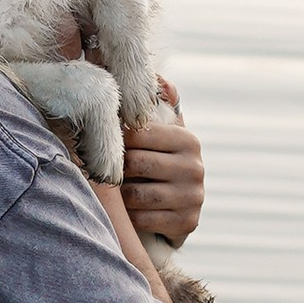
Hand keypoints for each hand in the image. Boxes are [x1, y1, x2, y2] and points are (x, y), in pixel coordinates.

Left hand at [123, 83, 203, 245]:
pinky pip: (143, 219)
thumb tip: (159, 79)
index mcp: (188, 140)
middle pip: (136, 164)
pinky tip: (131, 211)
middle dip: (119, 170)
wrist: (181, 209)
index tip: (108, 145)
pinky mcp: (187, 223)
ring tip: (120, 191)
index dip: (119, 141)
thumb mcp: (165, 135)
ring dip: (122, 196)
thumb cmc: (162, 163)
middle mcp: (195, 167)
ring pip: (136, 195)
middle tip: (108, 171)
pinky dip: (131, 217)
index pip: (139, 134)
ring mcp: (193, 197)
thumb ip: (159, 107)